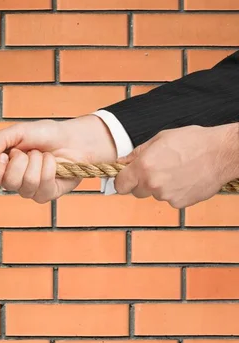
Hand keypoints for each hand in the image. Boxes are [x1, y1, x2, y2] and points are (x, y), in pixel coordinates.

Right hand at [0, 115, 116, 202]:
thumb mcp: (19, 130)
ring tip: (42, 154)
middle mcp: (14, 182)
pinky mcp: (47, 195)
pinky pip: (44, 184)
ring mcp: (31, 191)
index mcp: (2, 168)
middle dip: (20, 161)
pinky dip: (49, 167)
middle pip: (8, 183)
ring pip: (28, 183)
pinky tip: (52, 162)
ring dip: (37, 162)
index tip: (3, 156)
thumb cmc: (45, 134)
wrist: (72, 138)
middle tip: (28, 151)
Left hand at [114, 123, 238, 207]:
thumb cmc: (192, 141)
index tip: (126, 178)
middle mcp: (152, 184)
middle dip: (141, 183)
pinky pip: (170, 200)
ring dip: (160, 187)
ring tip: (177, 171)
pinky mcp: (180, 203)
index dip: (122, 181)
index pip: (120, 185)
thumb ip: (137, 153)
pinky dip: (175, 192)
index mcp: (143, 167)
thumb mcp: (160, 139)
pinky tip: (185, 179)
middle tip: (157, 170)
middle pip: (136, 192)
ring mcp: (166, 196)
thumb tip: (121, 162)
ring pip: (155, 195)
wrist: (221, 153)